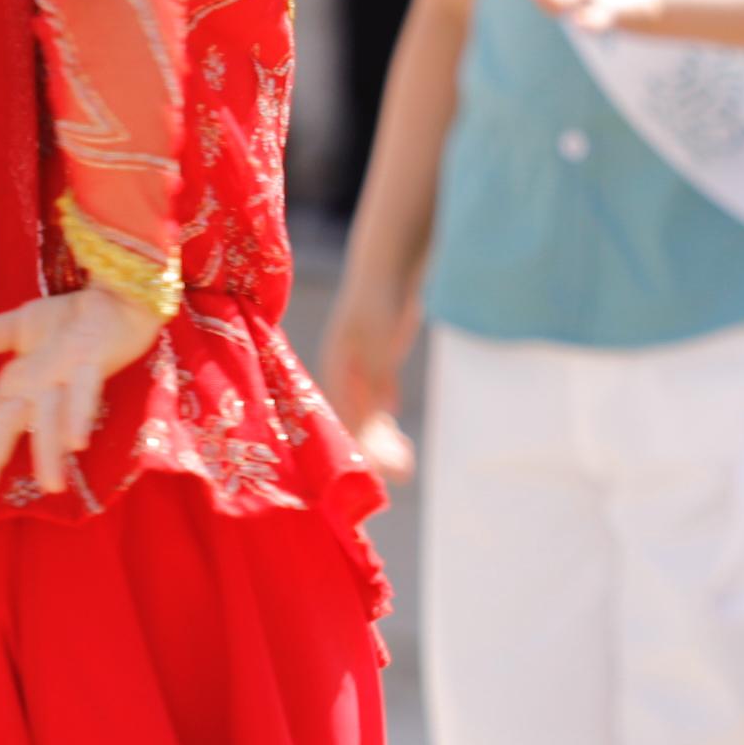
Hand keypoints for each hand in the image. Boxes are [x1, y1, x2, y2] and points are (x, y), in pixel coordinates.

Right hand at [0, 284, 165, 503]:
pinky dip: (79, 414)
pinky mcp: (95, 361)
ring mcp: (67, 375)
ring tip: (51, 487)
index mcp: (18, 380)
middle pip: (9, 424)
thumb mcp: (22, 324)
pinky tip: (78, 443)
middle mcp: (39, 386)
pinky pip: (86, 391)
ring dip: (49, 452)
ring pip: (51, 418)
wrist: (120, 293)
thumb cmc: (73, 318)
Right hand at [317, 279, 419, 478]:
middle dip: (374, 454)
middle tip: (401, 477)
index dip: (358, 450)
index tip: (373, 477)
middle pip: (355, 424)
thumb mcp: (379, 336)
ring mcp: (360, 372)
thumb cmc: (380, 299)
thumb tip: (383, 413)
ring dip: (384, 444)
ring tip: (405, 469)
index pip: (344, 421)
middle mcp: (344, 377)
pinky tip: (399, 442)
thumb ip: (379, 374)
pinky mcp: (376, 367)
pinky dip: (388, 426)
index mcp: (338, 372)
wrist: (388, 267)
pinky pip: (379, 405)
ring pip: (368, 418)